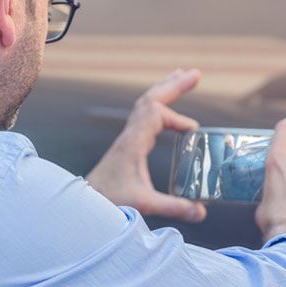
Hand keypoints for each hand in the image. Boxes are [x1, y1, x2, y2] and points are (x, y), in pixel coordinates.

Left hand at [86, 69, 206, 222]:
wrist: (84, 204)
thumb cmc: (108, 201)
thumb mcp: (143, 204)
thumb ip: (173, 207)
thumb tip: (201, 212)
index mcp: (132, 143)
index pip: (155, 114)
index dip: (177, 117)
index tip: (192, 132)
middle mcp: (129, 135)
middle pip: (150, 99)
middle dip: (174, 85)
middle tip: (195, 73)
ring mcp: (127, 138)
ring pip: (145, 104)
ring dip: (164, 89)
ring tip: (180, 76)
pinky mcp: (127, 145)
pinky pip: (143, 115)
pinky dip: (157, 105)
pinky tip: (167, 109)